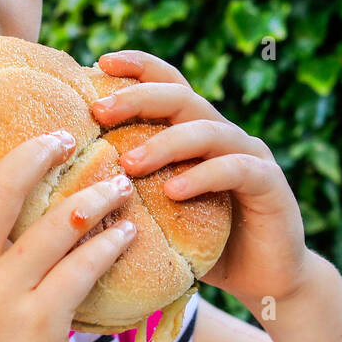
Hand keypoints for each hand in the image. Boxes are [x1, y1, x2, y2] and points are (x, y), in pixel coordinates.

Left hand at [92, 51, 314, 308]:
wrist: (268, 279)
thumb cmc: (209, 250)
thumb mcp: (165, 220)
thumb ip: (135, 199)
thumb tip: (72, 199)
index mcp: (198, 134)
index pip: (169, 85)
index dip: (139, 67)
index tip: (99, 62)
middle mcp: (224, 136)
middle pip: (182, 97)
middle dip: (139, 98)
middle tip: (100, 111)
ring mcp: (249, 155)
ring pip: (205, 130)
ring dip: (164, 143)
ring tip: (129, 163)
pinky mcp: (269, 183)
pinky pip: (234, 169)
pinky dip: (202, 176)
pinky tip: (173, 191)